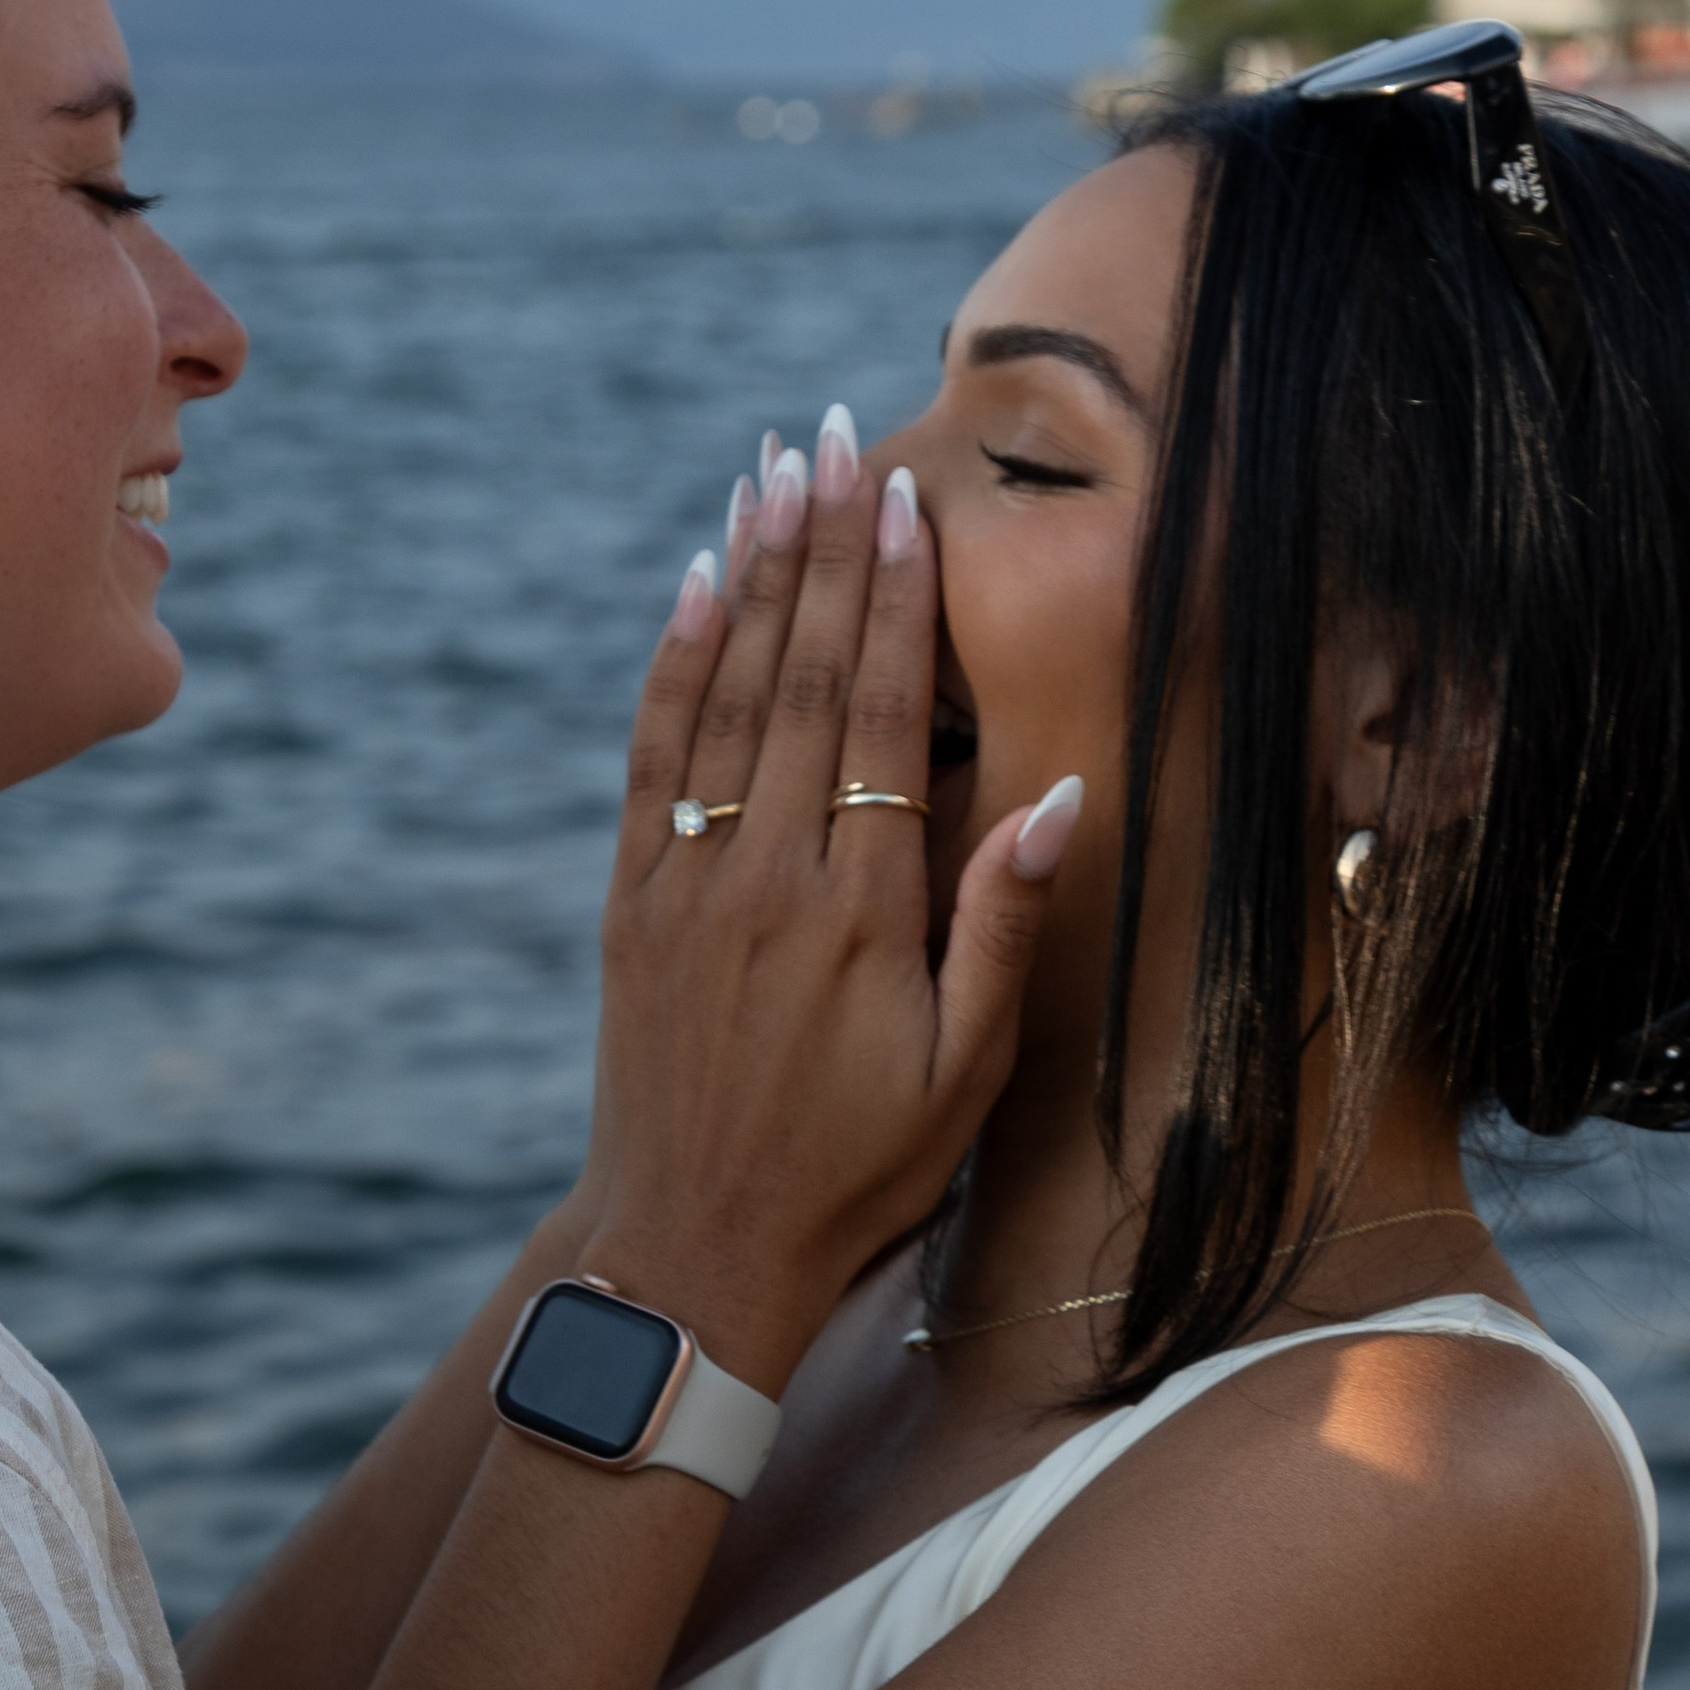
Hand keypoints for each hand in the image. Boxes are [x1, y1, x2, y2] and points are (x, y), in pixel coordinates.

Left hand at [589, 419, 1081, 1380]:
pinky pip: (649, 761)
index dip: (896, 602)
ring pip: (720, 699)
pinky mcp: (630, 905)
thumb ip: (1003, 930)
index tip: (907, 503)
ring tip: (768, 474)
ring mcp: (685, 884)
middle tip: (834, 438)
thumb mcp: (965, 1072)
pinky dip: (669, 668)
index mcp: (858, 911)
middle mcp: (763, 877)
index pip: (884, 719)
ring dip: (748, 577)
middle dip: (822, 549)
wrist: (697, 1251)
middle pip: (800, 679)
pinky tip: (691, 590)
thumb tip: (1059, 801)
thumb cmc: (860, 1171)